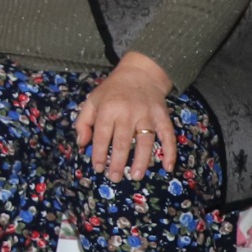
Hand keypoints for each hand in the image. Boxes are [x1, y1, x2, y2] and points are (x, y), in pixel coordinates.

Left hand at [75, 52, 176, 180]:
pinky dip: (169, 151)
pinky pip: (168, 136)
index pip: (102, 136)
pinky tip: (168, 167)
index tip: (98, 168)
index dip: (99, 153)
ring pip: (145, 142)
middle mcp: (128, 113)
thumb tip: (82, 144)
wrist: (140, 73)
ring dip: (141, 161)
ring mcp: (147, 115)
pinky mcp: (163, 117)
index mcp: (108, 109)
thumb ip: (83, 122)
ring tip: (136, 176)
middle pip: (122, 142)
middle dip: (118, 163)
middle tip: (115, 178)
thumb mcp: (92, 101)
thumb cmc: (112, 91)